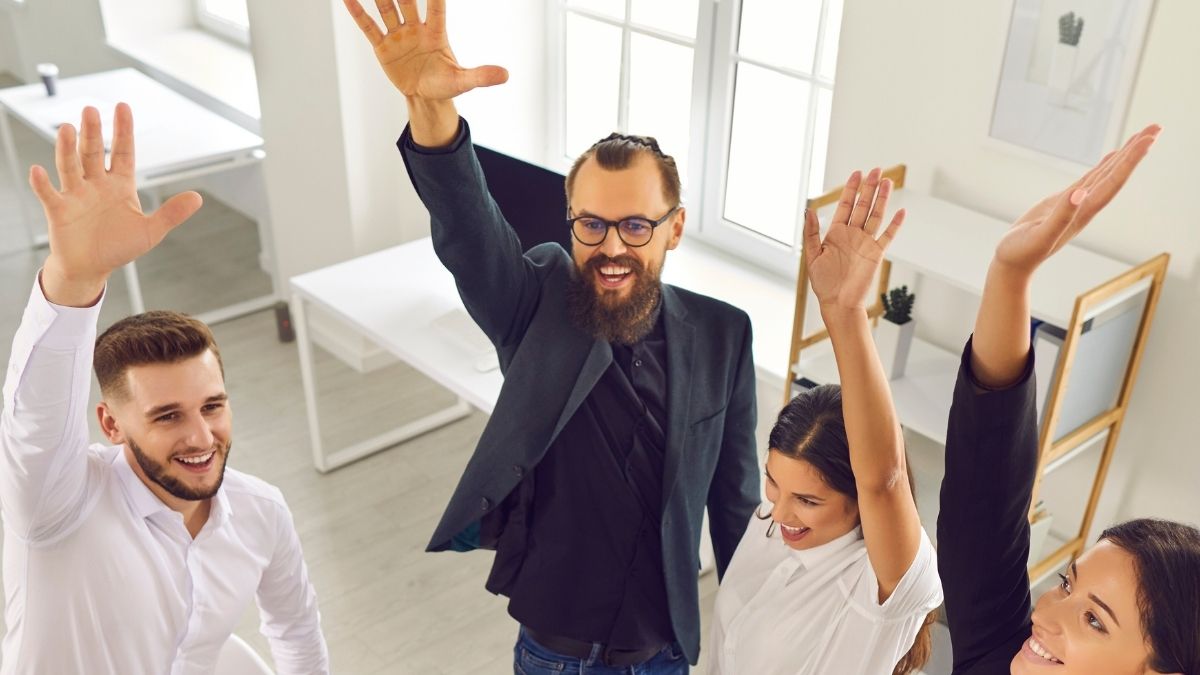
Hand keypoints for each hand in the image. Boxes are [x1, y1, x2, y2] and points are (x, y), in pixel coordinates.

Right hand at [30, 104, 201, 306]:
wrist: (92, 267)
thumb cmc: (119, 246)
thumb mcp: (151, 231)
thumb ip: (172, 213)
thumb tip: (198, 198)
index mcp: (120, 184)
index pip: (123, 151)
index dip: (123, 130)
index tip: (122, 106)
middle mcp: (96, 184)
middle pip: (93, 153)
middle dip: (92, 133)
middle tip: (90, 110)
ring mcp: (76, 195)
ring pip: (70, 166)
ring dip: (67, 148)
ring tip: (67, 128)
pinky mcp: (59, 210)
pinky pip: (49, 194)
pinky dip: (42, 183)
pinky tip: (38, 171)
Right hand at [343, 0, 507, 100]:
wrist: (426, 97)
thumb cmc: (446, 84)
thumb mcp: (463, 82)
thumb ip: (481, 76)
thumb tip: (506, 75)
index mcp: (436, 33)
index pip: (436, 6)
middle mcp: (415, 29)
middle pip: (407, 0)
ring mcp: (398, 36)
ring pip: (386, 8)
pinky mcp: (383, 47)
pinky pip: (369, 27)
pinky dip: (359, 13)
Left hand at [803, 168, 905, 313]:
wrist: (838, 302)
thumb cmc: (823, 283)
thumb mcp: (812, 255)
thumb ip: (811, 232)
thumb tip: (809, 210)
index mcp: (836, 233)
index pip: (846, 205)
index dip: (851, 189)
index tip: (857, 173)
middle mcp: (852, 235)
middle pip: (863, 206)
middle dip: (869, 187)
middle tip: (876, 169)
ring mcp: (865, 243)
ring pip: (876, 215)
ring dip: (882, 199)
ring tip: (887, 181)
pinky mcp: (876, 253)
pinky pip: (888, 236)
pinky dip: (895, 224)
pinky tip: (901, 212)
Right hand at [993, 124, 1159, 276]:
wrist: (1012, 265)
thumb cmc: (1022, 253)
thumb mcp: (1040, 236)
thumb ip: (1060, 216)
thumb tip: (1079, 193)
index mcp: (1083, 212)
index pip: (1113, 181)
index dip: (1131, 160)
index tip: (1149, 139)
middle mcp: (1085, 206)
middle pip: (1116, 174)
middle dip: (1136, 151)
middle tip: (1155, 127)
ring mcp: (1076, 204)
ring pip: (1106, 174)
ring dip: (1125, 156)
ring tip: (1142, 136)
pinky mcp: (1063, 202)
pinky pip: (1090, 180)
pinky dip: (1104, 166)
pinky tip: (1112, 158)